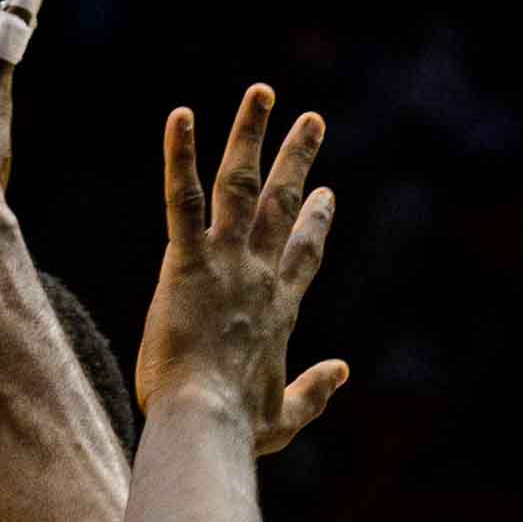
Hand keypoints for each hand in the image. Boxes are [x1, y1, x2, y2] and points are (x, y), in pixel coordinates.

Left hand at [134, 84, 348, 454]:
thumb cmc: (237, 429)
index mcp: (279, 310)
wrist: (206, 424)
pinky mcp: (187, 263)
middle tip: (311, 120)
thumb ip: (314, 392)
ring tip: (261, 92)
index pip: (303, 255)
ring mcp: (227, 264)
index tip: (324, 194)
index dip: (314, 222)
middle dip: (297, 159)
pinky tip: (180, 116)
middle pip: (283, 206)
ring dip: (252, 134)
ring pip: (243, 186)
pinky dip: (180, 156)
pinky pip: (182, 199)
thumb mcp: (284, 418)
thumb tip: (343, 371)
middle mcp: (260, 276)